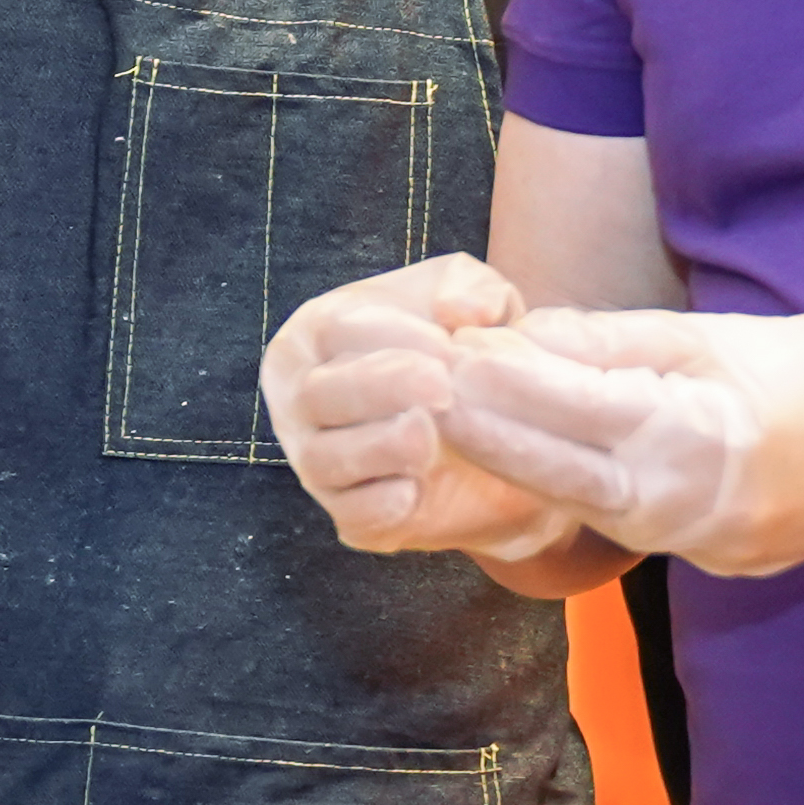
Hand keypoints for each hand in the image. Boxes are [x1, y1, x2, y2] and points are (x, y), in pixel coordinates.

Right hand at [262, 255, 580, 557]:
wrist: (500, 436)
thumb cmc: (465, 350)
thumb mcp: (477, 300)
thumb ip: (471, 288)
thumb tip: (460, 311)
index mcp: (320, 334)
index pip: (335, 330)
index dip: (391, 336)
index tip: (450, 345)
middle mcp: (303, 399)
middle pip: (318, 394)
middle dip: (379, 389)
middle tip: (442, 387)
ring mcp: (318, 462)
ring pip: (323, 460)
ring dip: (378, 448)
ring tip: (431, 439)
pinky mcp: (350, 516)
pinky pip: (350, 516)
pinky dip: (378, 506)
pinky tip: (416, 492)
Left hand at [436, 305, 803, 575]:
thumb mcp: (712, 340)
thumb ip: (613, 344)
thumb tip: (524, 335)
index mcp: (679, 437)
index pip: (556, 412)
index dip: (489, 386)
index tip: (436, 358)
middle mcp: (671, 503)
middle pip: (545, 468)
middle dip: (477, 431)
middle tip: (414, 394)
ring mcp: (682, 542)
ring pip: (572, 498)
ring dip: (513, 459)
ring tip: (456, 419)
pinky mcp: (694, 558)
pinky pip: (613, 516)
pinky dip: (568, 483)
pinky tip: (532, 454)